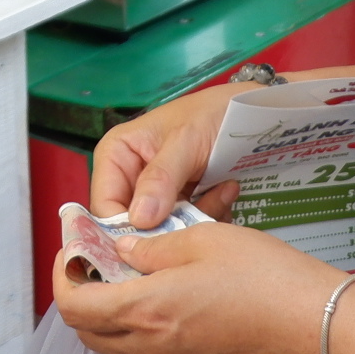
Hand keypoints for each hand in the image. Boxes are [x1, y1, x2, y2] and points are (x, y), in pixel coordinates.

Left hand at [54, 222, 343, 353]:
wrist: (323, 330)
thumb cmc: (268, 277)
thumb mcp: (205, 241)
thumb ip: (153, 247)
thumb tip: (121, 249)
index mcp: (147, 311)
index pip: (73, 309)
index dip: (63, 279)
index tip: (73, 253)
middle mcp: (155, 350)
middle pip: (90, 334)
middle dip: (84, 299)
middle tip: (101, 264)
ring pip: (124, 347)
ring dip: (118, 317)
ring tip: (143, 278)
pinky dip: (151, 332)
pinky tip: (180, 303)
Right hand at [87, 81, 247, 226]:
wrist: (249, 111)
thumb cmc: (211, 113)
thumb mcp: (185, 141)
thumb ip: (160, 178)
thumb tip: (138, 220)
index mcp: (115, 156)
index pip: (105, 208)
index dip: (125, 231)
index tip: (157, 242)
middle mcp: (130, 177)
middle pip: (133, 225)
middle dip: (169, 227)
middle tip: (202, 215)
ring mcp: (157, 192)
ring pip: (165, 229)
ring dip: (195, 219)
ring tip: (223, 191)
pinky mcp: (182, 202)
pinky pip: (188, 225)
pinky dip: (209, 216)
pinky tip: (227, 191)